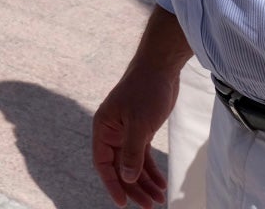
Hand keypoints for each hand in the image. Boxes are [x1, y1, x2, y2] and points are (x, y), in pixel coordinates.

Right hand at [91, 66, 175, 207]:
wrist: (160, 69)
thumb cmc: (145, 92)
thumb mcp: (139, 124)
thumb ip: (131, 152)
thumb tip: (126, 177)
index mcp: (103, 128)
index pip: (103, 163)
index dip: (112, 183)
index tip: (123, 203)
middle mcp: (112, 132)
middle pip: (119, 167)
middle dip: (133, 187)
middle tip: (148, 205)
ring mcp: (126, 132)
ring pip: (132, 164)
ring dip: (144, 182)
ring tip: (159, 199)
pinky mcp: (141, 130)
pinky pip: (143, 157)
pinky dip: (152, 171)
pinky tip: (162, 184)